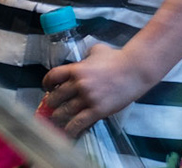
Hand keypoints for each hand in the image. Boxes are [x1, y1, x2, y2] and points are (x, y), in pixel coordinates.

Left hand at [41, 43, 155, 137]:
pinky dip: (70, 129)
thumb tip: (83, 58)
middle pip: (55, 97)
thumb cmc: (118, 58)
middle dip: (51, 103)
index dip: (46, 84)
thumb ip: (87, 55)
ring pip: (64, 112)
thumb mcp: (98, 50)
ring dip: (58, 117)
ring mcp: (88, 98)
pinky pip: (78, 123)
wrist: (135, 70)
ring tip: (57, 119)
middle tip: (53, 106)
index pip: (52, 77)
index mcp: (77, 69)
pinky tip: (68, 131)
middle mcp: (79, 84)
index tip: (48, 88)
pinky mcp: (97, 110)